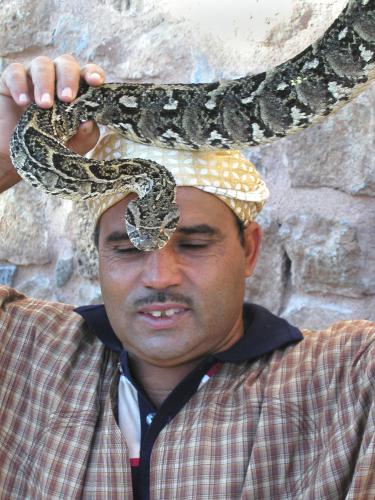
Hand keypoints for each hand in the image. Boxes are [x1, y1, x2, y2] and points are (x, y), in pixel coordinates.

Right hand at [0, 54, 104, 192]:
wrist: (23, 158)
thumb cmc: (53, 146)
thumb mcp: (75, 145)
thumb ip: (86, 135)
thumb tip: (88, 122)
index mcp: (77, 89)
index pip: (87, 73)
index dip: (93, 72)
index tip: (96, 82)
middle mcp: (57, 79)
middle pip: (66, 63)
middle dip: (68, 78)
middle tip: (67, 98)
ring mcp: (33, 78)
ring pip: (41, 64)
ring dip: (45, 82)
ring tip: (45, 105)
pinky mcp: (10, 82)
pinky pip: (14, 72)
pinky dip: (19, 84)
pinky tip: (23, 102)